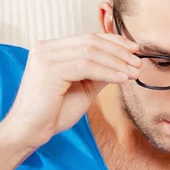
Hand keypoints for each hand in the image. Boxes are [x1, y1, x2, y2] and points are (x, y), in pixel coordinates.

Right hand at [4, 34, 140, 148]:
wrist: (31, 131)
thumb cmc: (55, 111)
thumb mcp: (84, 87)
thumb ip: (99, 72)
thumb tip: (124, 63)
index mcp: (52, 49)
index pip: (88, 38)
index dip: (115, 42)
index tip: (135, 50)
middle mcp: (46, 48)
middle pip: (91, 42)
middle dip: (119, 52)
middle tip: (138, 62)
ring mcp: (45, 58)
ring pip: (91, 53)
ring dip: (117, 63)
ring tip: (134, 72)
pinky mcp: (48, 70)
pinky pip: (86, 67)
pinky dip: (108, 72)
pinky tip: (122, 79)